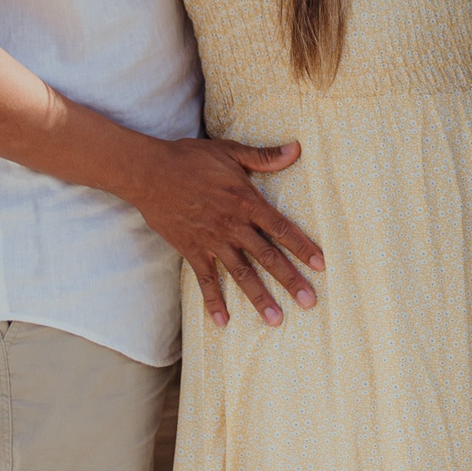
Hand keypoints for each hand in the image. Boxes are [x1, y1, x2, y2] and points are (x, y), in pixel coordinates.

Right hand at [129, 136, 325, 329]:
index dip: (302, 246)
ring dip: (259, 298)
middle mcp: (233, 226)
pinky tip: (223, 322)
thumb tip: (297, 148)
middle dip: (290, 280)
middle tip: (309, 302)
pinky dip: (213, 302)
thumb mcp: (231, 152)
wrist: (150, 173)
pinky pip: (205, 280)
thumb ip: (265, 156)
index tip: (321, 265)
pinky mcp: (192, 250)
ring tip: (276, 320)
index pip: (281, 228)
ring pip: (241, 274)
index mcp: (246, 202)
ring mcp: (212, 241)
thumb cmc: (192, 159)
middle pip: (267, 257)